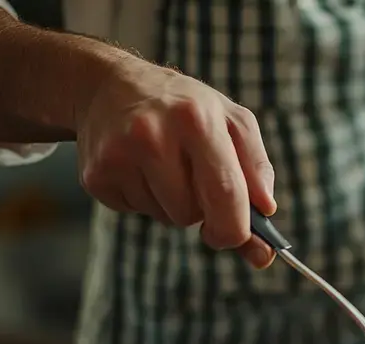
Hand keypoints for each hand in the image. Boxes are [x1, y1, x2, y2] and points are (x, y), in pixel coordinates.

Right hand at [75, 57, 276, 267]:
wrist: (111, 86)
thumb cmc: (186, 109)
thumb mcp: (231, 121)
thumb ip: (257, 168)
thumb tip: (267, 212)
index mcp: (197, 119)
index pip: (225, 191)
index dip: (236, 227)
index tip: (238, 236)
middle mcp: (153, 134)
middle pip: (191, 213)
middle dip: (206, 219)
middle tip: (204, 197)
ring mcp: (119, 155)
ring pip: (167, 218)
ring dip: (176, 206)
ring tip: (167, 168)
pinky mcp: (96, 175)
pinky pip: (138, 213)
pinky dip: (148, 201)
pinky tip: (142, 169)